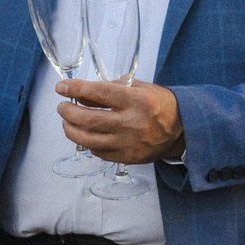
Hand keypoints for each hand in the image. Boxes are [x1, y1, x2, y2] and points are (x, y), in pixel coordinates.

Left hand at [57, 78, 183, 164]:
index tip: (61, 87)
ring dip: (71, 129)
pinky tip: (85, 135)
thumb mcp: (140, 87)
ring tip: (66, 122)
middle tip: (62, 106)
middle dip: (68, 111)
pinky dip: (87, 143)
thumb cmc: (160, 104)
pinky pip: (98, 152)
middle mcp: (132, 122)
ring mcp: (129, 142)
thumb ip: (113, 87)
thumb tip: (83, 92)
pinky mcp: (128, 157)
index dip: (76, 89)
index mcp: (137, 100)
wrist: (182, 130)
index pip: (99, 93)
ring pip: (88, 139)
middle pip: (89, 119)